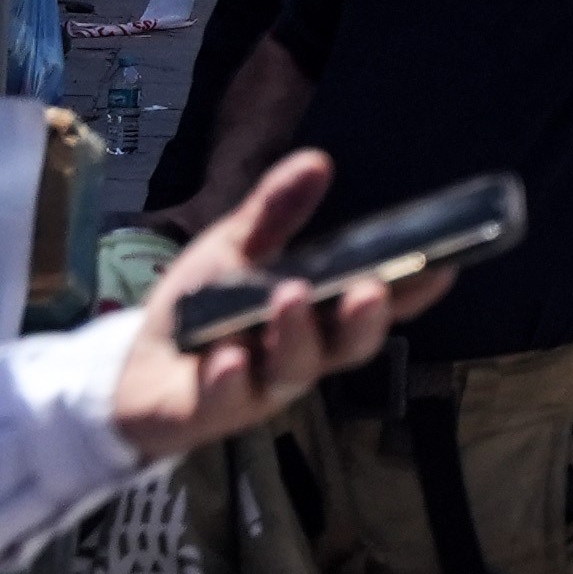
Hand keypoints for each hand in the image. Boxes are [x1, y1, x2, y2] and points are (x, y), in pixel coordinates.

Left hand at [100, 151, 444, 462]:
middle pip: (349, 344)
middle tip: (368, 287)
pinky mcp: (213, 413)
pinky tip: (224, 359)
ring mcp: (260, 385)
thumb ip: (274, 213)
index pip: (374, 302)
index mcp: (315, 313)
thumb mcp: (233, 249)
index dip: (411, 291)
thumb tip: (318, 160)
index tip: (443, 267)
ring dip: (296, 335)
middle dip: (365, 318)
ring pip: (295, 370)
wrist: (129, 370)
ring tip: (288, 298)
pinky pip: (227, 401)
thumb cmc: (197, 308)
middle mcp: (301, 351)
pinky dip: (229, 379)